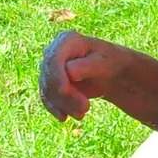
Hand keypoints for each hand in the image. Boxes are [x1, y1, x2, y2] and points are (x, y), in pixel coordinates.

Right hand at [38, 31, 157, 121]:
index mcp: (66, 40)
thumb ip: (87, 66)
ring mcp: (50, 68)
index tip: (64, 92)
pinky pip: (47, 98)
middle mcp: (53, 52)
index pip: (53, 59)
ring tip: (82, 114)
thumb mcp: (104, 62)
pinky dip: (56, 108)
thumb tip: (68, 71)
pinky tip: (65, 117)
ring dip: (64, 105)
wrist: (109, 73)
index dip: (56, 76)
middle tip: (85, 109)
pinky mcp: (50, 83)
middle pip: (49, 76)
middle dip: (65, 95)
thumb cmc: (110, 62)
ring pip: (48, 90)